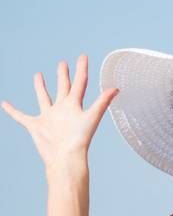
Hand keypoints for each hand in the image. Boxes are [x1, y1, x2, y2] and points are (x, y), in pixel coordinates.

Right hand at [1, 56, 117, 165]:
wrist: (65, 158)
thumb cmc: (79, 140)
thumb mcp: (91, 117)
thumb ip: (102, 102)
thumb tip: (117, 88)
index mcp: (74, 106)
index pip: (80, 83)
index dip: (82, 70)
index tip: (83, 56)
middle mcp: (62, 109)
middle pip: (63, 88)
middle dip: (63, 75)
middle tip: (62, 63)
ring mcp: (48, 118)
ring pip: (43, 98)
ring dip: (40, 87)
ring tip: (38, 75)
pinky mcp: (35, 126)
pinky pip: (21, 116)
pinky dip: (13, 111)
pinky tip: (4, 103)